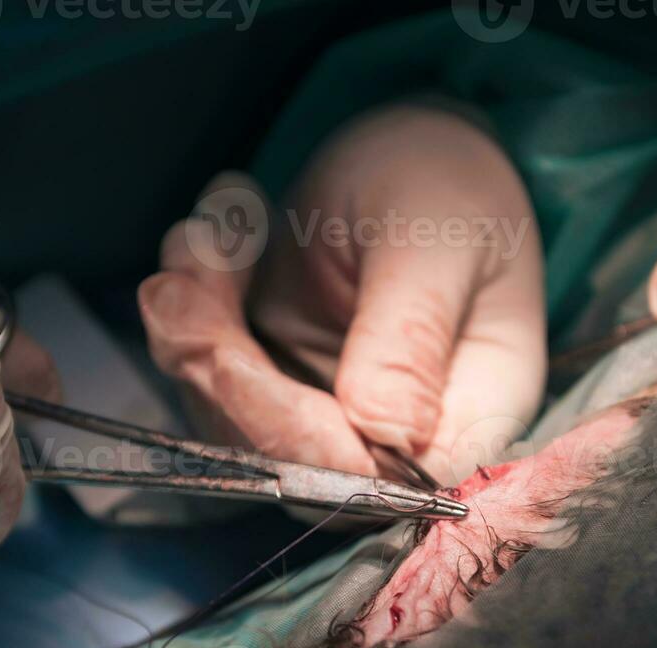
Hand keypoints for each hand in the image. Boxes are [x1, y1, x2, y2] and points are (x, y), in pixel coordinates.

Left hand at [139, 106, 544, 482]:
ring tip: (207, 238)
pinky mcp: (270, 395)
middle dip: (218, 368)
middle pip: (286, 462)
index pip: (377, 482)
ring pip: (227, 423)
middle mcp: (395, 445)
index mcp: (469, 420)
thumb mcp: (436, 238)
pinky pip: (203, 382)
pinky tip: (208, 244)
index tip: (227, 359)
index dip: (292, 438)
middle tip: (192, 267)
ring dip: (192, 329)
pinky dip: (186, 313)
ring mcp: (324, 422)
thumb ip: (411, 333)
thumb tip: (386, 435)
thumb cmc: (446, 185)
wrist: (407, 156)